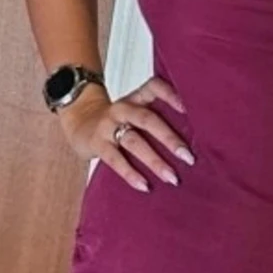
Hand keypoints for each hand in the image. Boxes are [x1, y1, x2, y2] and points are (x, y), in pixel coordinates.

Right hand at [57, 75, 192, 192]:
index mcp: (136, 97)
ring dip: (155, 161)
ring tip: (172, 177)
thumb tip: (193, 141)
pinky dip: (131, 173)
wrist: (79, 123)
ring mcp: (109, 125)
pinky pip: (115, 159)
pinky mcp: (97, 143)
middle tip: (188, 157)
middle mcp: (123, 108)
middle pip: (148, 119)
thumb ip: (158, 117)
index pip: (154, 87)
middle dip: (170, 139)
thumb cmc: (119, 121)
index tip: (188, 109)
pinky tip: (145, 185)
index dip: (171, 94)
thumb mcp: (136, 111)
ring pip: (134, 141)